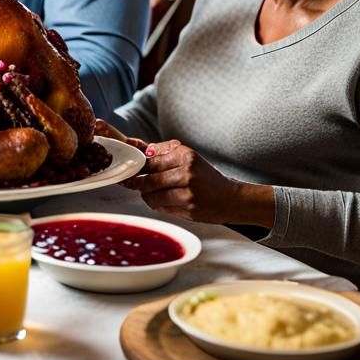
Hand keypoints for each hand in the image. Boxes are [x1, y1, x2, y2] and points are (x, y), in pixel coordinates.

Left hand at [119, 140, 270, 225]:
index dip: (136, 168)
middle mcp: (188, 173)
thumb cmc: (206, 178)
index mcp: (186, 156)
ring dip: (147, 196)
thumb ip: (164, 151)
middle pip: (149, 181)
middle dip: (136, 184)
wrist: (231, 199)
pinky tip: (164, 201)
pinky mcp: (190, 210)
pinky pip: (162, 208)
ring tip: (151, 193)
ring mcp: (189, 193)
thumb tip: (140, 148)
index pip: (151, 162)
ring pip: (152, 196)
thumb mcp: (189, 157)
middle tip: (129, 183)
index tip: (127, 170)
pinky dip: (158, 205)